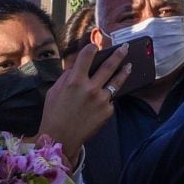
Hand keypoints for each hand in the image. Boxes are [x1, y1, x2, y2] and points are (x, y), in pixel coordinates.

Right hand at [37, 46, 128, 163]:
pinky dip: (108, 97)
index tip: (95, 45)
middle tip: (125, 47)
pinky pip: (110, 99)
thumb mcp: (55, 90)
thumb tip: (77, 65)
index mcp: (75, 81)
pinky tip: (106, 97)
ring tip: (129, 65)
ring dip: (124, 72)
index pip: (87, 56)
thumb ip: (68, 76)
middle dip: (118, 54)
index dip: (91, 48)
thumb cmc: (54, 113)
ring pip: (117, 81)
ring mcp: (102, 100)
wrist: (61, 138)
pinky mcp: (108, 111)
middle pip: (109, 66)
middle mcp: (91, 88)